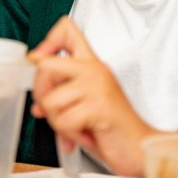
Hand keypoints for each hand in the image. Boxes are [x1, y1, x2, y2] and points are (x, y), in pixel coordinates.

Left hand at [29, 16, 164, 176]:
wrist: (139, 148)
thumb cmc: (113, 128)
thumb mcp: (85, 103)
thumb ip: (63, 95)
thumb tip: (37, 103)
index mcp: (92, 64)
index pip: (66, 29)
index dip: (46, 42)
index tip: (39, 61)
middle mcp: (94, 69)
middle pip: (44, 66)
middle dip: (41, 95)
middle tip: (52, 112)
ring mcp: (97, 85)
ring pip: (50, 100)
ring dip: (57, 122)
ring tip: (75, 128)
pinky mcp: (99, 105)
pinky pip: (63, 120)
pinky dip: (69, 135)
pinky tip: (84, 136)